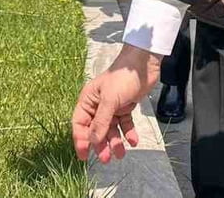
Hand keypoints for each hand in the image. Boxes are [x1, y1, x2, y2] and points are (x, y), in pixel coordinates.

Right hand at [72, 45, 159, 161]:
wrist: (143, 64)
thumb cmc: (123, 77)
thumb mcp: (110, 100)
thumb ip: (101, 121)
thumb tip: (93, 140)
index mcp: (88, 100)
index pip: (80, 124)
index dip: (81, 140)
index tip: (84, 156)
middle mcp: (98, 105)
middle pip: (96, 130)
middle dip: (100, 144)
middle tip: (106, 159)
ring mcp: (112, 106)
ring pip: (111, 129)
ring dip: (115, 142)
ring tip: (121, 154)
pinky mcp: (125, 106)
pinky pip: (125, 123)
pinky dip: (128, 132)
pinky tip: (133, 141)